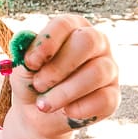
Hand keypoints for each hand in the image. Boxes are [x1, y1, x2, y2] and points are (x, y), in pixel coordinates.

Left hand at [10, 15, 119, 133]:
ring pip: (97, 72)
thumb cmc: (32, 81)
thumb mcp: (24, 69)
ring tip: (44, 104)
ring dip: (64, 92)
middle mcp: (96, 43)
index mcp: (72, 29)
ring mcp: (109, 68)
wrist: (38, 113)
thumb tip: (29, 53)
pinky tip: (66, 111)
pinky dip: (80, 108)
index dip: (47, 42)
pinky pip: (105, 99)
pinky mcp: (113, 95)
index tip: (31, 63)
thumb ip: (26, 58)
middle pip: (88, 41)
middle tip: (38, 84)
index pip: (64, 24)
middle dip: (58, 67)